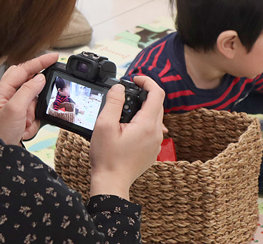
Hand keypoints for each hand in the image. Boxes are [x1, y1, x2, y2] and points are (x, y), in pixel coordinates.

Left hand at [0, 53, 58, 144]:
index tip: (54, 57)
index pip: (24, 69)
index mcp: (2, 90)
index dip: (40, 62)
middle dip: (38, 93)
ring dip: (34, 114)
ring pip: (34, 101)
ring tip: (25, 124)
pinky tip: (24, 131)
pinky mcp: (19, 117)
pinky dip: (32, 123)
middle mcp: (7, 96)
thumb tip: (40, 77)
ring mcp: (14, 107)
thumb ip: (28, 91)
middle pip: (29, 83)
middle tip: (45, 96)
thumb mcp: (15, 110)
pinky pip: (34, 114)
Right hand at [89, 76, 165, 199]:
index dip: (147, 81)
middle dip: (143, 94)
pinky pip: (152, 129)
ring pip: (155, 117)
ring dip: (143, 109)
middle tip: (125, 95)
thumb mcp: (104, 125)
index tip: (135, 79)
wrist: (111, 183)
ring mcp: (156, 143)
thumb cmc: (107, 157)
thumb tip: (120, 87)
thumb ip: (114, 102)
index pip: (157, 93)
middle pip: (157, 104)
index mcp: (147, 124)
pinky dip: (143, 122)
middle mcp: (156, 133)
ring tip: (124, 111)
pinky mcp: (152, 150)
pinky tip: (127, 127)